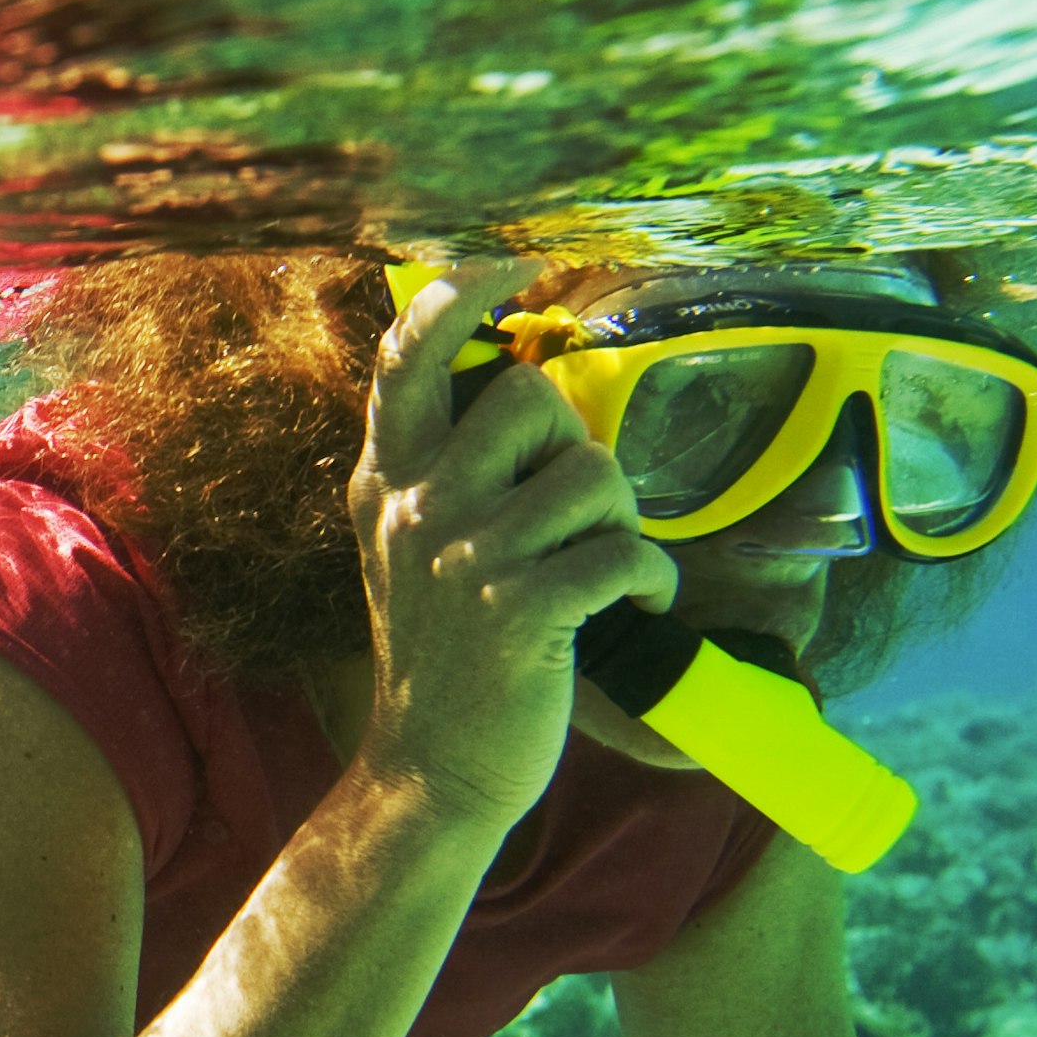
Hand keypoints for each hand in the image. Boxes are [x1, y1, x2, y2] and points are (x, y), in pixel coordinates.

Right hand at [346, 257, 678, 828]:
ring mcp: (462, 559)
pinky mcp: (519, 612)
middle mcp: (414, 507)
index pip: (407, 360)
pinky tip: (637, 606)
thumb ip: (438, 465)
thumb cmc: (443, 652)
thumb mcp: (407, 546)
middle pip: (530, 397)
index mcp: (386, 481)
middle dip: (575, 444)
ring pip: (592, 474)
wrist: (430, 772)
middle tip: (573, 512)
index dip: (458, 297)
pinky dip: (651, 580)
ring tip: (604, 571)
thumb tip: (517, 378)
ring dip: (621, 523)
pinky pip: (624, 552)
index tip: (508, 264)